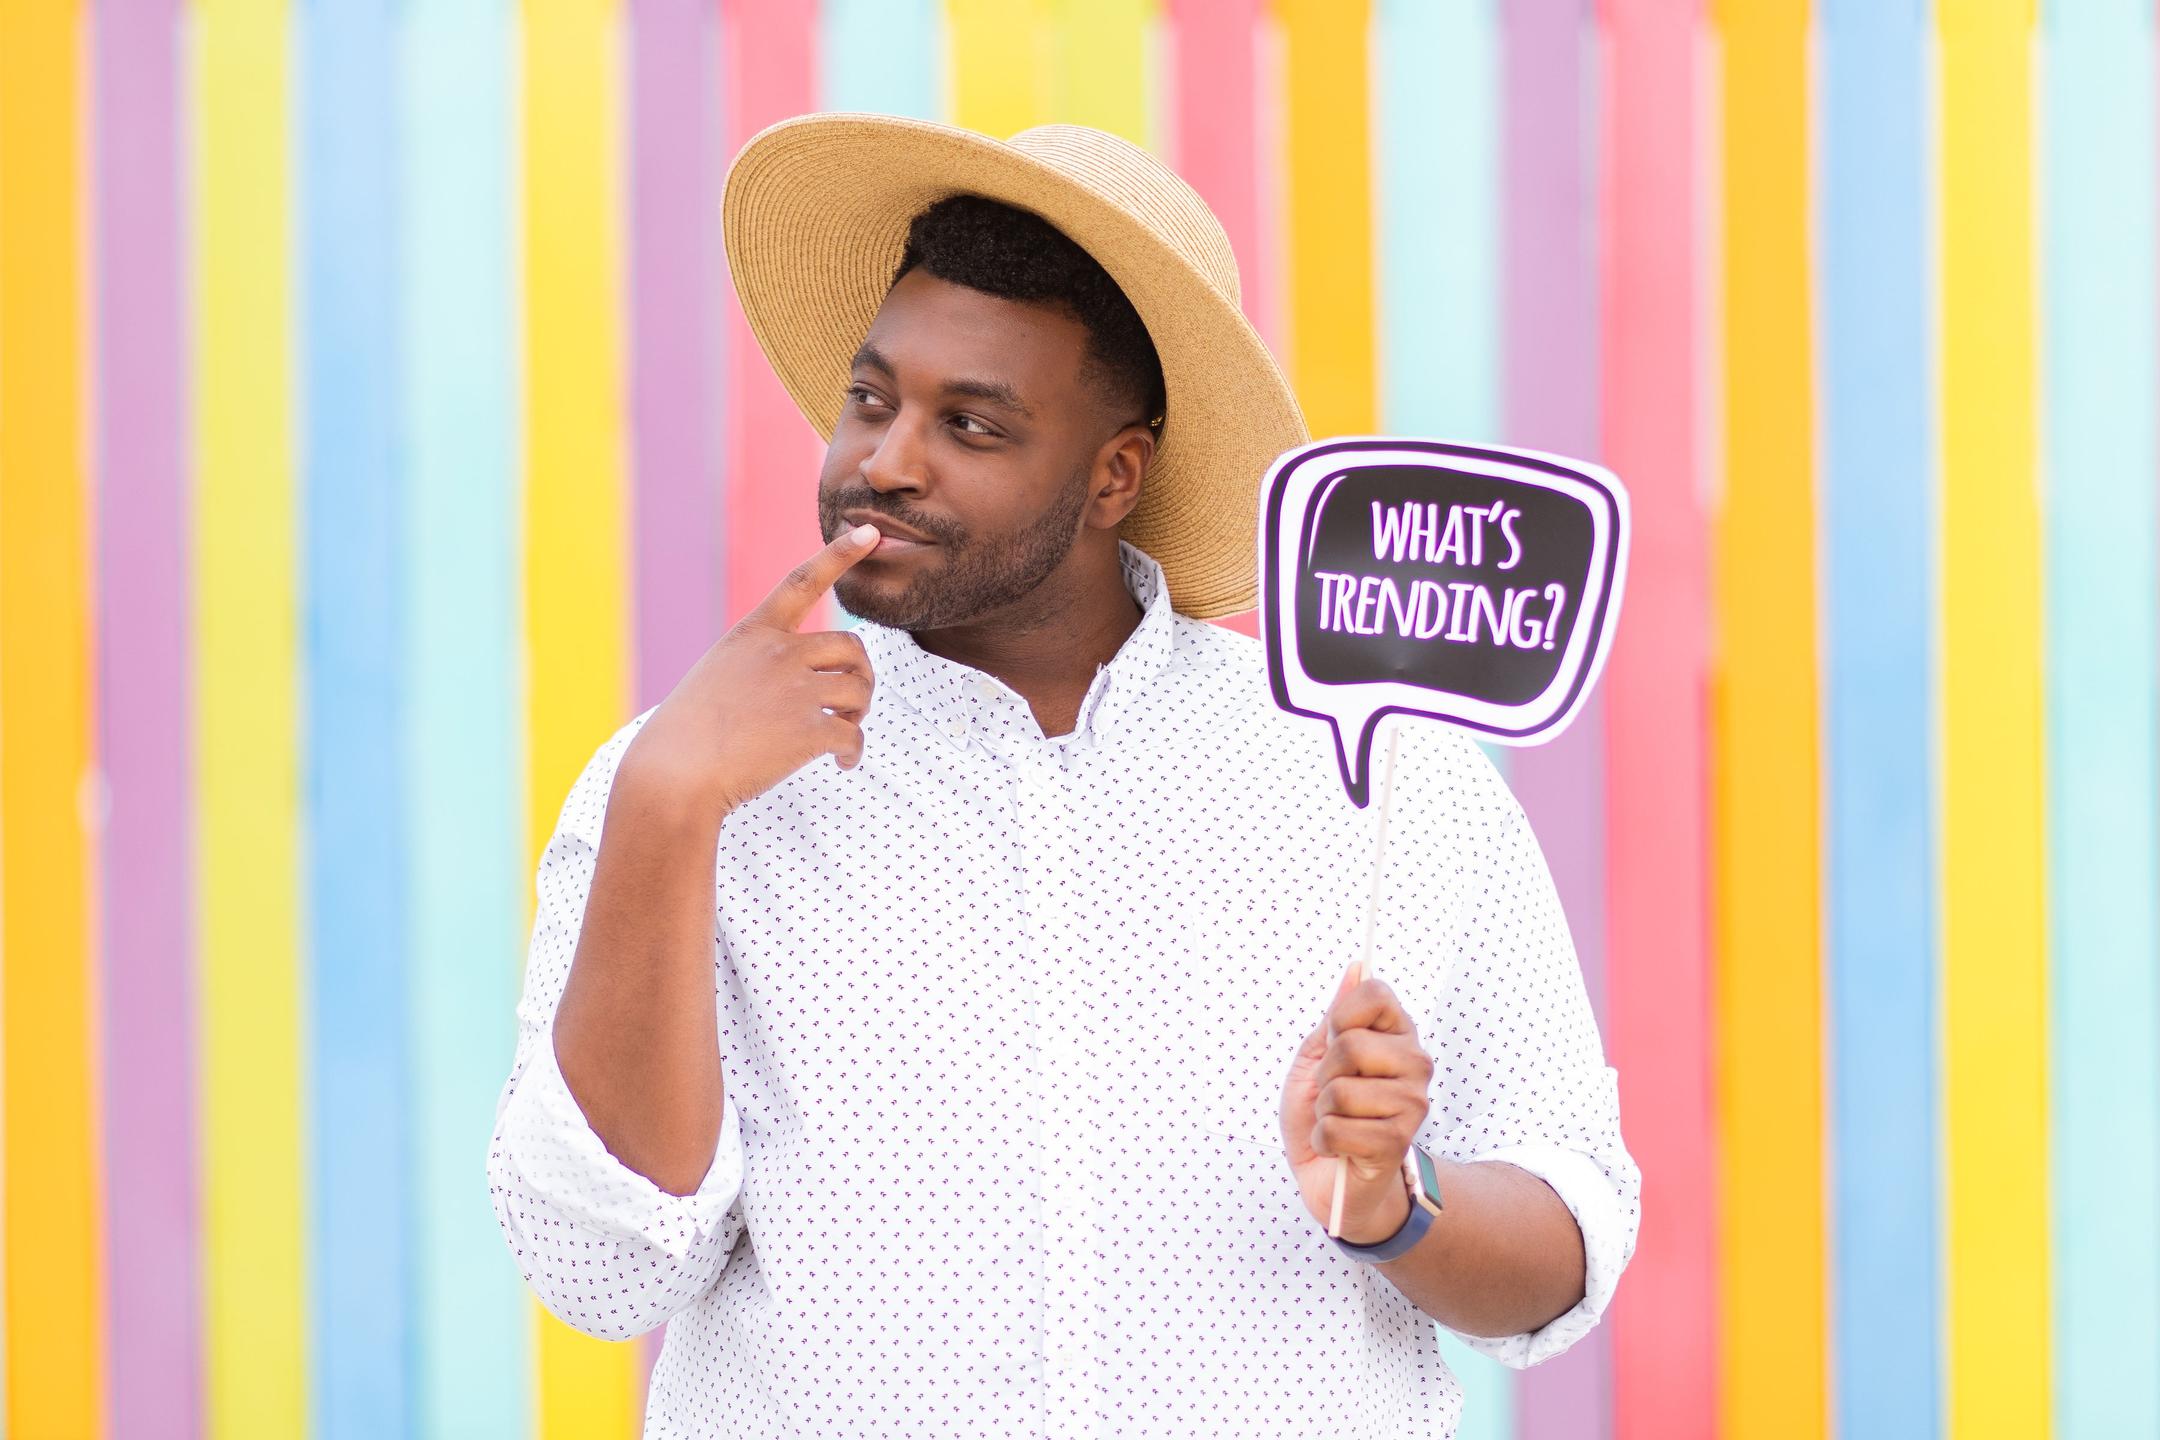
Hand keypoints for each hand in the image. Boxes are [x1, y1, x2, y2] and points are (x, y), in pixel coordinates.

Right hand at [622, 524, 882, 815]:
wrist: (674, 775)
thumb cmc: (688, 734)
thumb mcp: (718, 676)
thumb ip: (761, 665)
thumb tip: (810, 679)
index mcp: (753, 634)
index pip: (803, 582)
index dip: (839, 555)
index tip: (871, 533)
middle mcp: (778, 653)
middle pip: (851, 647)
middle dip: (860, 674)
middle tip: (851, 702)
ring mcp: (795, 690)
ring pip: (858, 690)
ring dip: (859, 712)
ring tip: (843, 731)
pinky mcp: (809, 730)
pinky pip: (853, 736)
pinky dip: (853, 753)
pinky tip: (842, 764)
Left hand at [1279, 962, 1434, 1244]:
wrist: (1330, 1177)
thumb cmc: (1323, 1113)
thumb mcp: (1316, 1059)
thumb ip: (1335, 1018)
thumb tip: (1356, 967)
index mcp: (1396, 1035)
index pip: (1375, 993)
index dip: (1342, 1016)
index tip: (1335, 1041)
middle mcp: (1414, 1063)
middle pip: (1351, 1044)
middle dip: (1324, 1074)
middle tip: (1331, 1092)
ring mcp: (1412, 1103)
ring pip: (1340, 1091)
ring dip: (1323, 1112)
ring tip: (1337, 1121)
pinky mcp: (1398, 1142)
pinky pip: (1337, 1129)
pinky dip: (1324, 1141)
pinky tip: (1340, 1147)